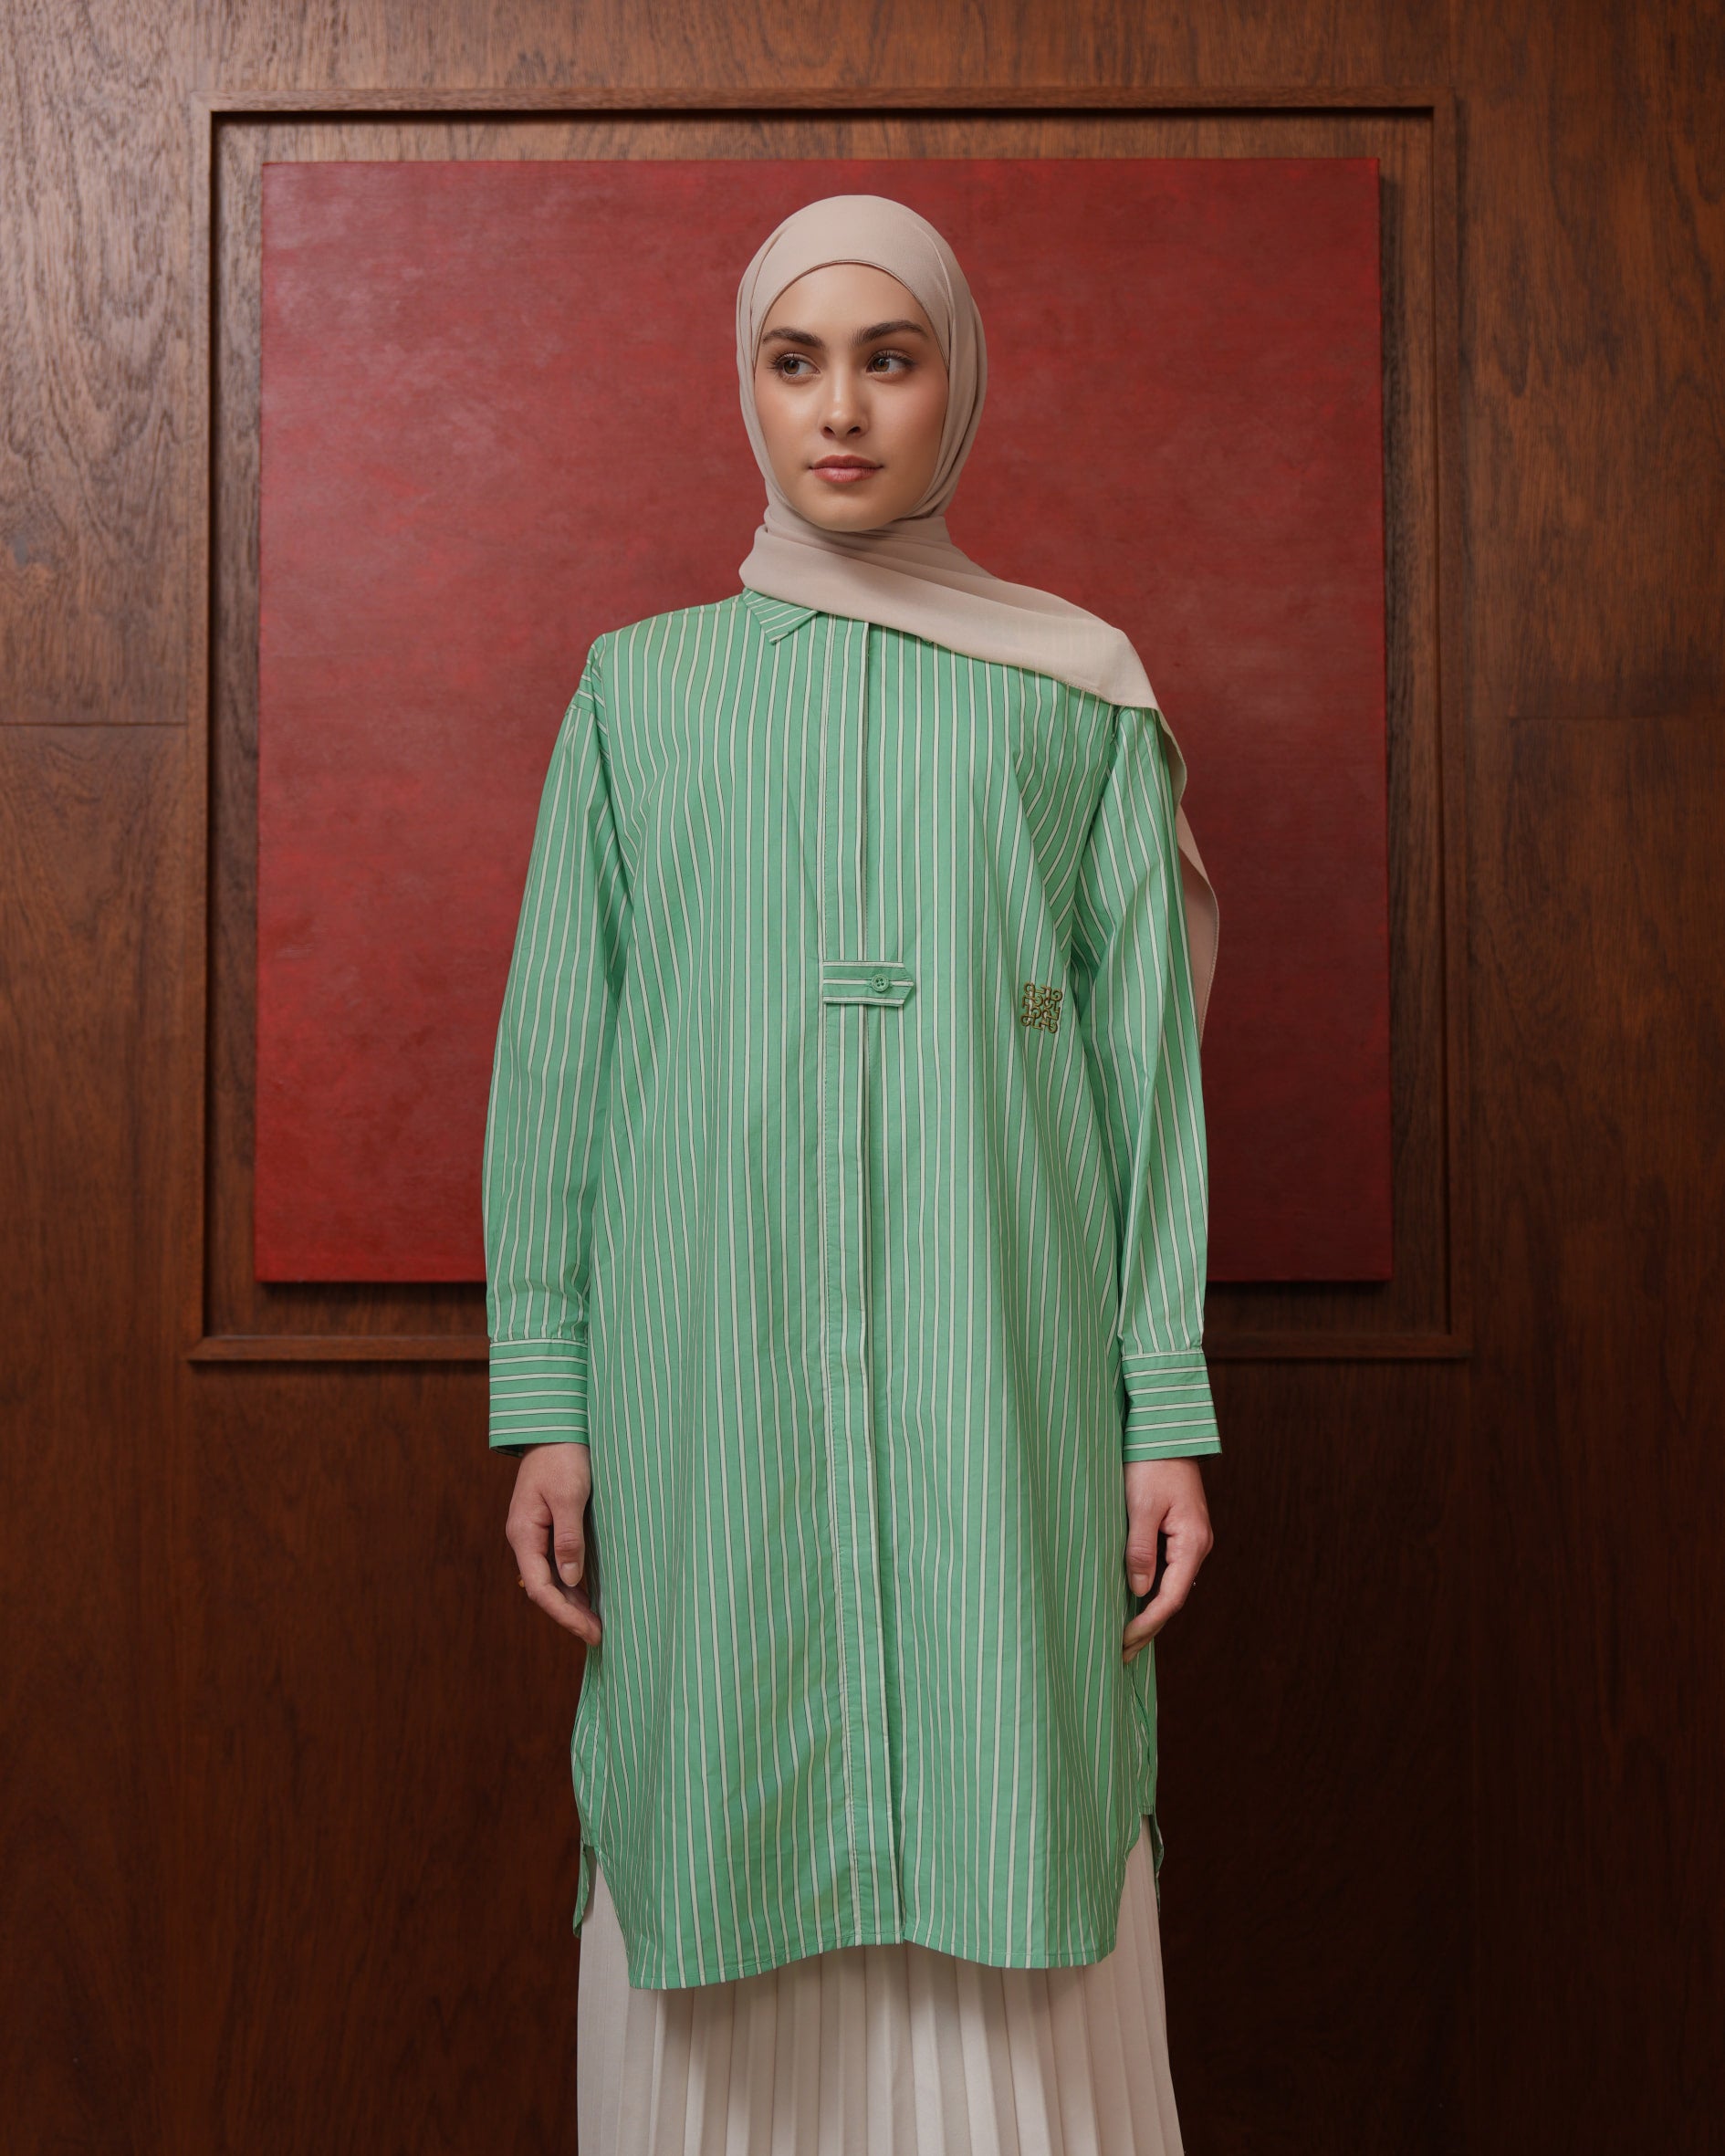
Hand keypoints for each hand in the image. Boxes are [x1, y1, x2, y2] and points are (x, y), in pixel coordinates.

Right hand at [506, 1442, 601, 1643]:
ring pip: (551, 1578)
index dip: (564, 1614)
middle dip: (569, 1614)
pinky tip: (590, 1594)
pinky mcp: (548, 1525)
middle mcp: (525, 1538)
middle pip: (544, 1588)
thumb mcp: (570, 1495)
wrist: (556, 1426)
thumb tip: (571, 1581)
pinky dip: (573, 1582)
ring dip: (571, 1602)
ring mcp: (535, 1533)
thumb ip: (569, 1538)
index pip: (539, 1587)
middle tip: (599, 1635)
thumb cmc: (564, 1456)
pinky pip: (557, 1562)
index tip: (590, 1631)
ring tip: (596, 1623)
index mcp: (523, 1533)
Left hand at [1121, 1457, 1212, 1661]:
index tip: (1123, 1641)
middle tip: (1121, 1654)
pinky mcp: (1179, 1533)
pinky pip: (1167, 1571)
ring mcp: (1190, 1540)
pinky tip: (1134, 1603)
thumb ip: (1140, 1549)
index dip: (1147, 1623)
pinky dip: (1151, 1591)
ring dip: (1149, 1613)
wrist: (1165, 1432)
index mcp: (1192, 1542)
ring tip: (1125, 1639)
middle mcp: (1197, 1546)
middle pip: (1173, 1598)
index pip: (1171, 1597)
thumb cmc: (1151, 1464)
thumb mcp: (1140, 1506)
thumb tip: (1138, 1590)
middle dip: (1148, 1627)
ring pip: (1170, 1586)